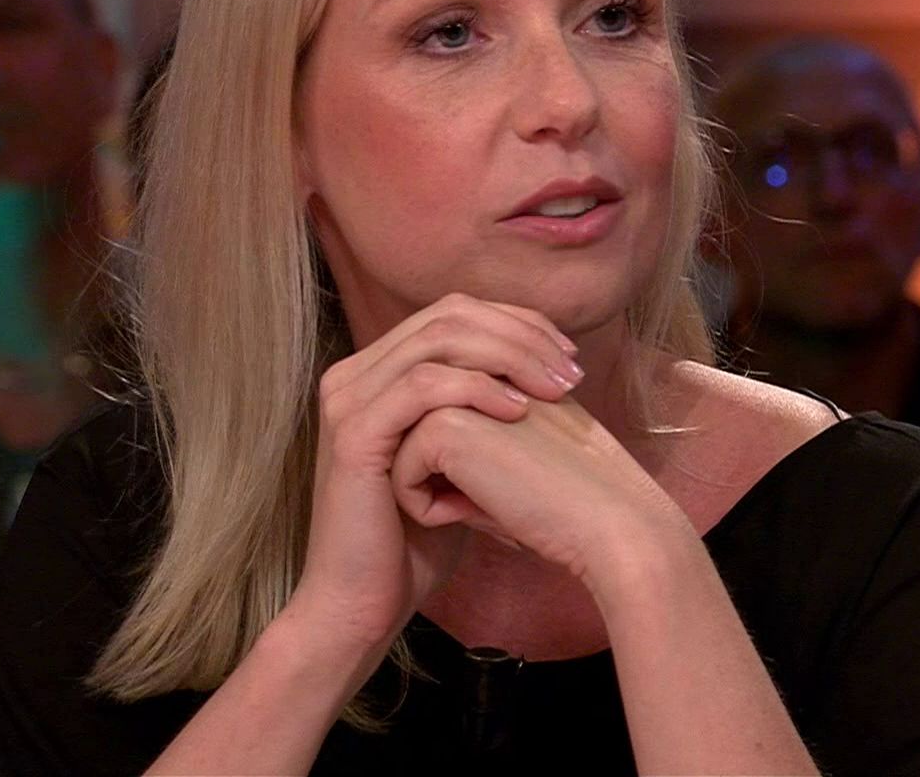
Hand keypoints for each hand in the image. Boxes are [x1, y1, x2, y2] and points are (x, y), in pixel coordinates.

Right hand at [286, 293, 584, 650]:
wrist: (362, 605)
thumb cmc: (415, 543)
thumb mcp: (459, 461)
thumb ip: (483, 410)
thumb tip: (546, 373)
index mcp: (376, 372)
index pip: (453, 312)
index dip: (516, 322)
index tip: (568, 354)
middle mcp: (355, 375)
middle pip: (448, 314)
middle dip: (520, 334)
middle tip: (571, 370)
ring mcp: (348, 401)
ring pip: (438, 340)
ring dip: (509, 356)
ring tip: (556, 388)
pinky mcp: (353, 435)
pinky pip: (422, 388)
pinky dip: (476, 389)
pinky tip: (518, 410)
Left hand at [390, 392, 695, 591]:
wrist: (607, 524)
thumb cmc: (566, 504)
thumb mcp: (515, 455)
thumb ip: (472, 436)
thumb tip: (411, 452)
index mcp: (502, 367)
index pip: (442, 419)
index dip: (460, 469)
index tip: (508, 489)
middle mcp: (477, 368)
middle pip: (416, 434)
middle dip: (437, 474)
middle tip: (499, 495)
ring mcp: (458, 389)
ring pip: (402, 452)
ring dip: (432, 488)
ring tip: (489, 500)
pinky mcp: (444, 422)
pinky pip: (400, 475)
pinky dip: (430, 508)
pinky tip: (477, 511)